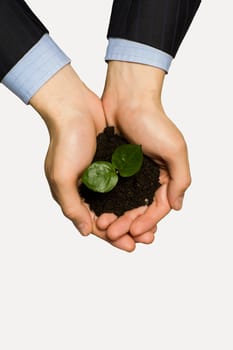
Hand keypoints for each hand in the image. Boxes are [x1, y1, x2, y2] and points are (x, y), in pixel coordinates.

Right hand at [30, 64, 137, 251]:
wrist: (75, 108)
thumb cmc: (65, 140)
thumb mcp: (62, 177)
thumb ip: (72, 206)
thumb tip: (85, 232)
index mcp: (75, 195)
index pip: (94, 224)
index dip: (113, 237)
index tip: (131, 246)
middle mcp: (88, 188)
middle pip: (111, 216)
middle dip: (129, 228)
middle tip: (148, 238)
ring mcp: (100, 175)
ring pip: (120, 202)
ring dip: (134, 214)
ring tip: (152, 224)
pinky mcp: (111, 162)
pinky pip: (125, 184)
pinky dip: (135, 194)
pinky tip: (148, 200)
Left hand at [98, 61, 190, 242]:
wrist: (127, 98)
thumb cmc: (153, 121)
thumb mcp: (175, 149)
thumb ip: (180, 179)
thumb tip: (177, 206)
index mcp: (164, 175)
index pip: (158, 207)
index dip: (148, 222)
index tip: (136, 232)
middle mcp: (147, 177)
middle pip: (139, 209)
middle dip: (129, 224)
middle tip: (116, 235)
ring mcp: (129, 173)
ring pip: (123, 203)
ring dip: (116, 217)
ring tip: (105, 227)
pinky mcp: (113, 167)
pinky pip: (109, 191)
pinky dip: (105, 203)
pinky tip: (98, 212)